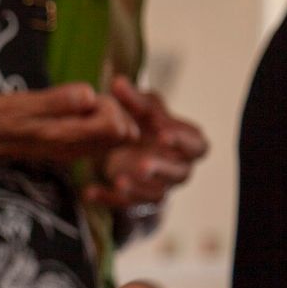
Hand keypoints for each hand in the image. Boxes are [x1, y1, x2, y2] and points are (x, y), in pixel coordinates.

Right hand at [0, 82, 138, 177]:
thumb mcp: (20, 105)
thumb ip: (56, 102)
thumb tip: (88, 94)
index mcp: (65, 138)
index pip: (116, 127)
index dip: (111, 104)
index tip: (86, 94)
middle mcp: (74, 150)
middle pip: (122, 133)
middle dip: (115, 109)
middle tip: (86, 97)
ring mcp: (72, 152)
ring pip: (113, 138)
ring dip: (108, 115)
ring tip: (80, 101)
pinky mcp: (68, 148)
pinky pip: (99, 138)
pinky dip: (99, 121)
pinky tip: (78, 109)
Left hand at [82, 77, 207, 208]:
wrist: (131, 146)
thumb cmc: (147, 122)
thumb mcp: (141, 108)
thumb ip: (132, 98)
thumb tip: (117, 83)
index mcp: (189, 143)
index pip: (197, 146)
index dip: (182, 141)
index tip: (162, 134)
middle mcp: (179, 168)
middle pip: (179, 174)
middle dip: (161, 168)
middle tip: (143, 164)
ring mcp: (161, 186)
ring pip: (156, 194)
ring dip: (137, 189)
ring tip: (119, 180)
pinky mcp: (138, 199)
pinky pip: (126, 204)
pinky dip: (108, 199)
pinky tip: (89, 192)